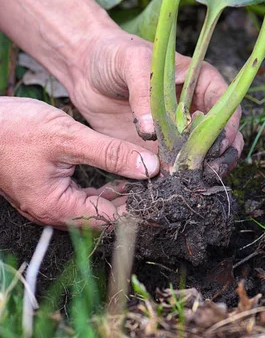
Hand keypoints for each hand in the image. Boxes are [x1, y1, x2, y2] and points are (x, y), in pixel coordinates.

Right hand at [0, 97, 158, 228]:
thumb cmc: (16, 129)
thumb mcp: (69, 138)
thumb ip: (110, 154)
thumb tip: (149, 168)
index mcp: (56, 207)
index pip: (110, 219)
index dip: (139, 206)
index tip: (163, 192)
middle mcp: (52, 211)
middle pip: (103, 216)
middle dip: (132, 199)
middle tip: (159, 182)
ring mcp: (49, 200)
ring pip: (93, 204)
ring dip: (118, 192)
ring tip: (146, 177)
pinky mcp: (48, 187)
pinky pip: (81, 194)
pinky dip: (102, 185)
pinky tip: (118, 173)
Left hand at [70, 29, 242, 174]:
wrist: (85, 68)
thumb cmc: (114, 54)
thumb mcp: (131, 62)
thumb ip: (144, 93)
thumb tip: (150, 130)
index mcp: (199, 80)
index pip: (225, 106)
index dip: (227, 127)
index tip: (216, 146)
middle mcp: (193, 107)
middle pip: (221, 136)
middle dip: (219, 156)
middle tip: (205, 172)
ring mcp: (176, 130)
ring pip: (200, 156)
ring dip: (198, 171)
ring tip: (186, 183)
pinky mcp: (155, 147)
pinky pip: (170, 167)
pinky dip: (171, 179)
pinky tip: (164, 187)